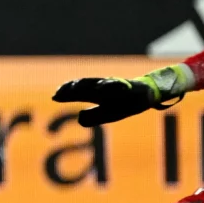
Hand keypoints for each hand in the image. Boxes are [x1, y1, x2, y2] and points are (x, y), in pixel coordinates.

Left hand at [51, 65, 188, 126]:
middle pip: (85, 86)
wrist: (148, 93)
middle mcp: (105, 87)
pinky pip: (118, 85)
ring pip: (98, 83)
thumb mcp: (109, 113)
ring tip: (73, 88)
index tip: (55, 97)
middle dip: (72, 89)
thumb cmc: (125, 103)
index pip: (79, 92)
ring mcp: (116, 85)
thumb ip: (94, 115)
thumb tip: (80, 119)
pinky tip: (100, 89)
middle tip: (59, 93)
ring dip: (85, 85)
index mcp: (97, 94)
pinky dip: (109, 86)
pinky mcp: (130, 86)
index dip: (67, 94)